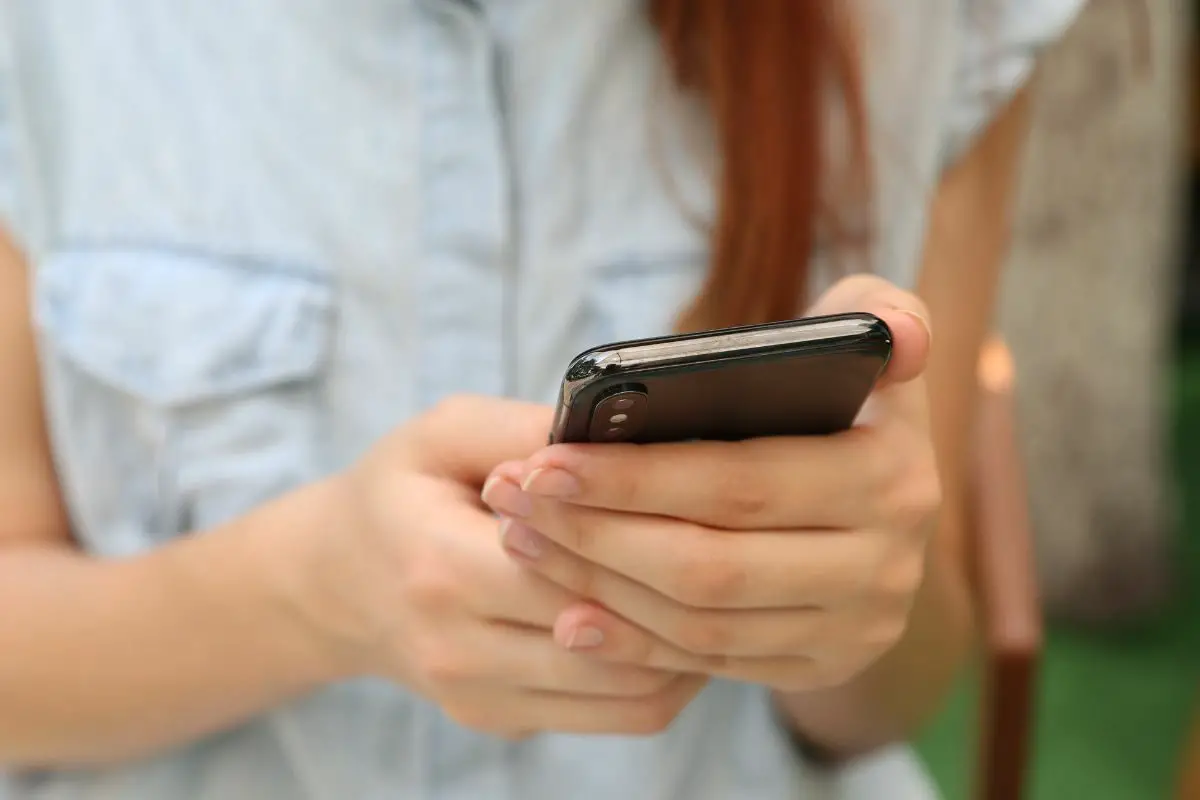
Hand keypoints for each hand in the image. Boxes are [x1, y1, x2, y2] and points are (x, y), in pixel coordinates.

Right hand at [289, 396, 705, 737]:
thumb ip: (526, 429)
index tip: (706, 501)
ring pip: (629, 695)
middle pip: (613, 639)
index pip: (575, 569)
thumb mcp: (444, 433)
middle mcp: (458, 651)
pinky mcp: (503, 723)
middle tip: (740, 548)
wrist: (339, 582)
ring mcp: (481, 699)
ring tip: (723, 589)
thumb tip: (622, 433)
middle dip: (684, 595)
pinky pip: (614, 717)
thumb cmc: (401, 492)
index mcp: (440, 567)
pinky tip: (683, 625)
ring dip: (690, 646)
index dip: (646, 538)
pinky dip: (663, 675)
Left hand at [481, 275, 940, 692]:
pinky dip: (633, 642)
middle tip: (514, 501)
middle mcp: (886, 566)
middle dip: (596, 535)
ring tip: (525, 541)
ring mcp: (857, 628)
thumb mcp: (868, 342)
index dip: (635, 477)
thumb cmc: (844, 399)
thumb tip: (898, 337)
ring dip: (598, 586)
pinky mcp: (821, 666)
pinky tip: (569, 613)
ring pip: (700, 622)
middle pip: (709, 565)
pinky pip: (710, 664)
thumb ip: (877, 310)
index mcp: (892, 477)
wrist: (881, 502)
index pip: (740, 484)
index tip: (544, 461)